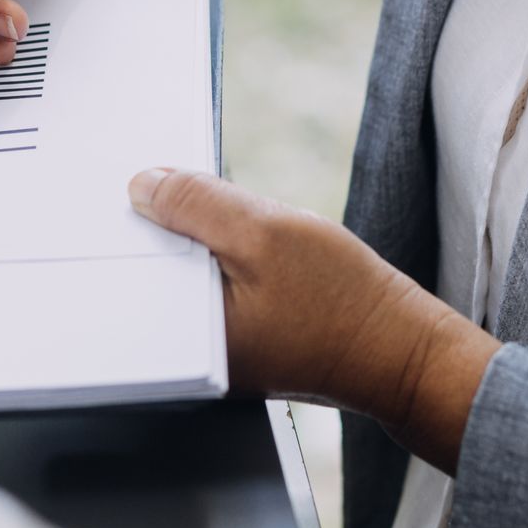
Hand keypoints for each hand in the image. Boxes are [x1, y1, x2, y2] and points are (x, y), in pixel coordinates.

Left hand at [127, 167, 501, 474]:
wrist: (402, 352)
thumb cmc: (343, 302)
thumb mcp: (264, 234)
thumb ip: (196, 205)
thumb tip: (141, 185)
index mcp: (182, 339)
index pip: (129, 270)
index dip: (127, 217)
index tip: (125, 176)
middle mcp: (189, 352)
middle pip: (151, 270)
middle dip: (157, 223)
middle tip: (160, 174)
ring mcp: (214, 347)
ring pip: (183, 273)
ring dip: (190, 235)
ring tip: (201, 199)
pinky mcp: (238, 336)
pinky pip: (209, 284)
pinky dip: (215, 253)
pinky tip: (233, 230)